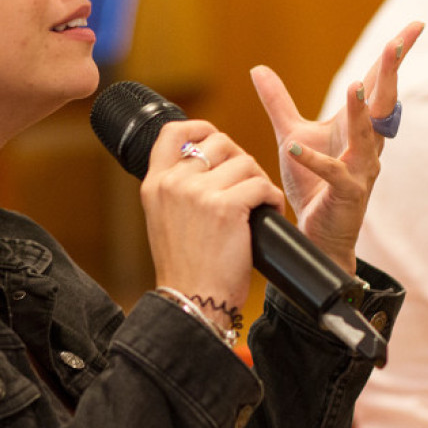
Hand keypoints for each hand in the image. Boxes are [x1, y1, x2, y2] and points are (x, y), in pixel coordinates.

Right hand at [140, 119, 285, 327]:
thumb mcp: (165, 219)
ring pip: (246, 163)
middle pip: (220, 143)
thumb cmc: (186, 267)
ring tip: (259, 206)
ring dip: (260, 183)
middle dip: (241, 160)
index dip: (199, 127)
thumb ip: (177, 188)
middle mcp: (173, 183)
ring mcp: (198, 193)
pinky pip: (261, 186)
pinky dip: (272, 200)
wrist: (192, 300)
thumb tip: (207, 160)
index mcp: (155, 183)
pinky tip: (268, 215)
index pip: (172, 132)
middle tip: (247, 186)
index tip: (215, 138)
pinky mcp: (226, 207)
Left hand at [250, 21, 423, 272]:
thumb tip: (258, 67)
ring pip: (365, 137)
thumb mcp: (291, 134)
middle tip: (396, 44)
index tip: (415, 26)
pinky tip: (295, 149)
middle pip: (383, 103)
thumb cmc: (312, 184)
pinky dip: (314, 161)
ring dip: (360, 112)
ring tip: (353, 87)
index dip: (394, 56)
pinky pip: (332, 174)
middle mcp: (366, 145)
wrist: (317, 233)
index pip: (377, 84)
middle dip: (389, 74)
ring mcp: (359, 170)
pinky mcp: (346, 194)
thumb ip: (278, 102)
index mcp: (356, 126)